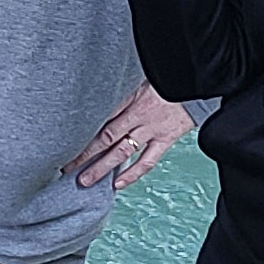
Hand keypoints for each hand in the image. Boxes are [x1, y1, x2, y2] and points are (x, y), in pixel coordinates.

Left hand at [71, 83, 194, 189]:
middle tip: (68, 168)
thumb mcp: (140, 79)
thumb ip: (123, 92)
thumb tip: (101, 96)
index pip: (101, 118)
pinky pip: (147, 161)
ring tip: (85, 180)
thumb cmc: (168, 79)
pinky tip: (118, 184)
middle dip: (85, 154)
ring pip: (123, 152)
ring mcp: (152, 130)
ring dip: (103, 168)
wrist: (196, 83)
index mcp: (131, 99)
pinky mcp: (166, 140)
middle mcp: (139, 117)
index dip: (83, 132)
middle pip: (106, 138)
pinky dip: (132, 174)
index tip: (66, 142)